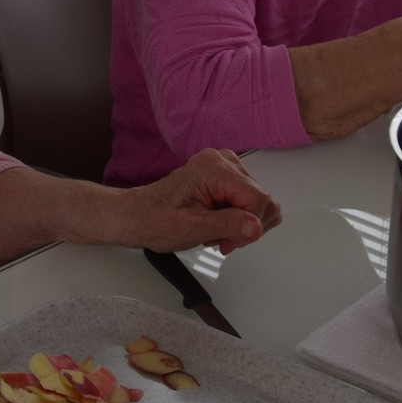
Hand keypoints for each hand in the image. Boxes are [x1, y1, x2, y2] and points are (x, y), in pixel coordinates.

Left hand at [121, 149, 281, 254]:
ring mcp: (225, 166)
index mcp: (213, 168)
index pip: (258, 199)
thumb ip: (226, 225)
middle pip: (263, 199)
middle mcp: (222, 161)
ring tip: (214, 230)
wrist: (138, 215)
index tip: (229, 242)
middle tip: (220, 239)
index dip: (250, 226)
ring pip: (259, 201)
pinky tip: (217, 222)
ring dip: (241, 223)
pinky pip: (249, 199)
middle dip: (246, 226)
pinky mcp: (225, 176)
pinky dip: (238, 217)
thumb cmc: (156, 220)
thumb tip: (255, 226)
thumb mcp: (191, 228)